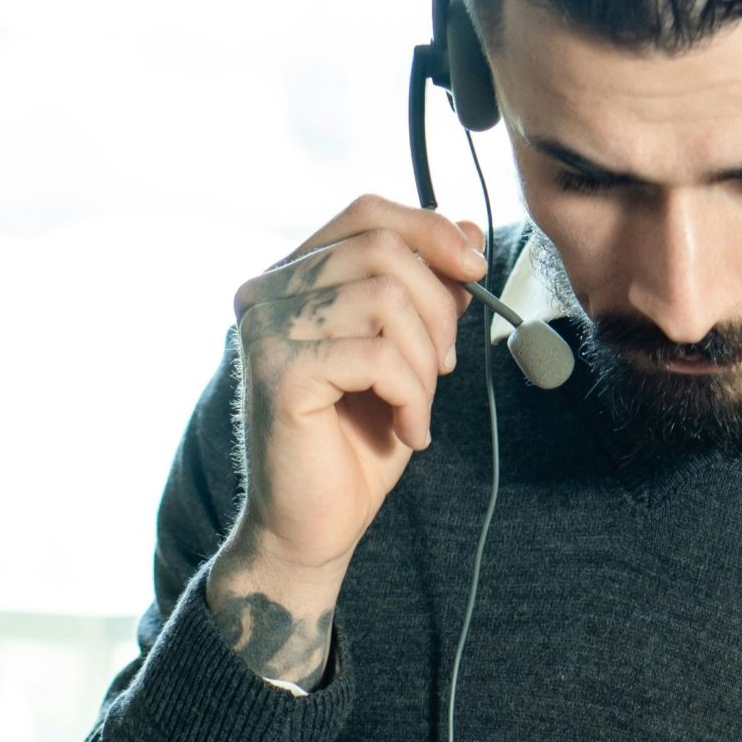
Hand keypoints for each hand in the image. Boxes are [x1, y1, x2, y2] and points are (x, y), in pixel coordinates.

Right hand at [230, 193, 488, 574]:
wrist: (313, 527)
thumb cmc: (356, 444)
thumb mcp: (408, 356)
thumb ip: (428, 293)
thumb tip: (468, 231)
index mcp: (291, 279)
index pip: (365, 214)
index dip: (430, 230)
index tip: (475, 270)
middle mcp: (266, 293)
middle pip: (383, 250)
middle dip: (437, 310)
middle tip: (443, 369)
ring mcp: (266, 329)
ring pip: (386, 299)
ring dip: (425, 361)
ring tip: (418, 407)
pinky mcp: (280, 371)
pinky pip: (379, 355)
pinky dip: (412, 396)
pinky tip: (409, 431)